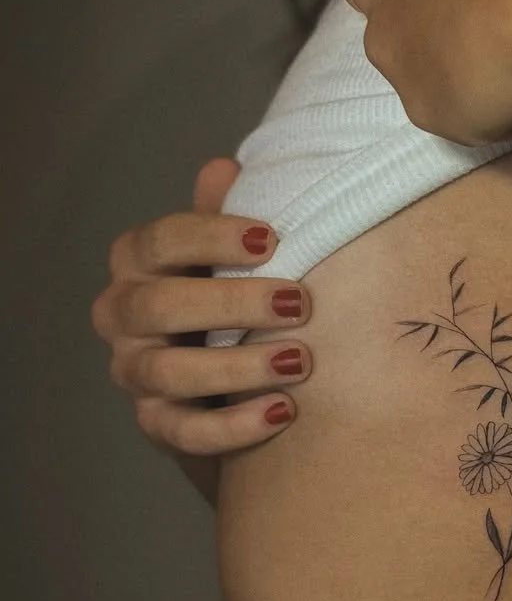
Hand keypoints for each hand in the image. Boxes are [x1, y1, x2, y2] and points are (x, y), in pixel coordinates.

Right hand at [90, 157, 312, 456]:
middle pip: (158, 307)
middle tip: (297, 304)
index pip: (158, 241)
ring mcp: (135, 374)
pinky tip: (284, 412)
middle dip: (231, 304)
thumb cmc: (232, 298)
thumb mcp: (231, 256)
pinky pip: (185, 431)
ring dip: (238, 366)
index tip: (272, 239)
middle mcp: (123, 317)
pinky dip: (235, 424)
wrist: (228, 380)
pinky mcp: (156, 425)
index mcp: (138, 263)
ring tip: (299, 362)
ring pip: (169, 372)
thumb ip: (225, 216)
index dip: (212, 237)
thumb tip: (224, 169)